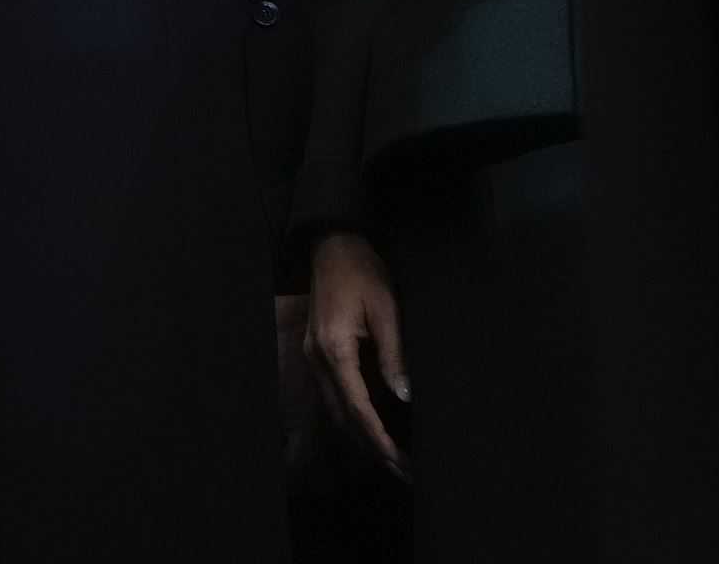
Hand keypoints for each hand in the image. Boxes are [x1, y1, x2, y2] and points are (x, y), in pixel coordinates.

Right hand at [306, 231, 408, 474]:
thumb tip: (404, 396)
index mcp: (334, 348)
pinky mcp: (318, 353)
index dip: (380, 437)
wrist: (333, 247)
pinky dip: (354, 418)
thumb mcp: (386, 310)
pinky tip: (374, 427)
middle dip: (373, 447)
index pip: (357, 406)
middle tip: (405, 471)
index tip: (401, 461)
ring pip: (336, 411)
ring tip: (393, 458)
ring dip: (363, 437)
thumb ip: (393, 355)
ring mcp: (314, 357)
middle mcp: (318, 359)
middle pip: (343, 417)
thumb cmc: (361, 272)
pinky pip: (335, 396)